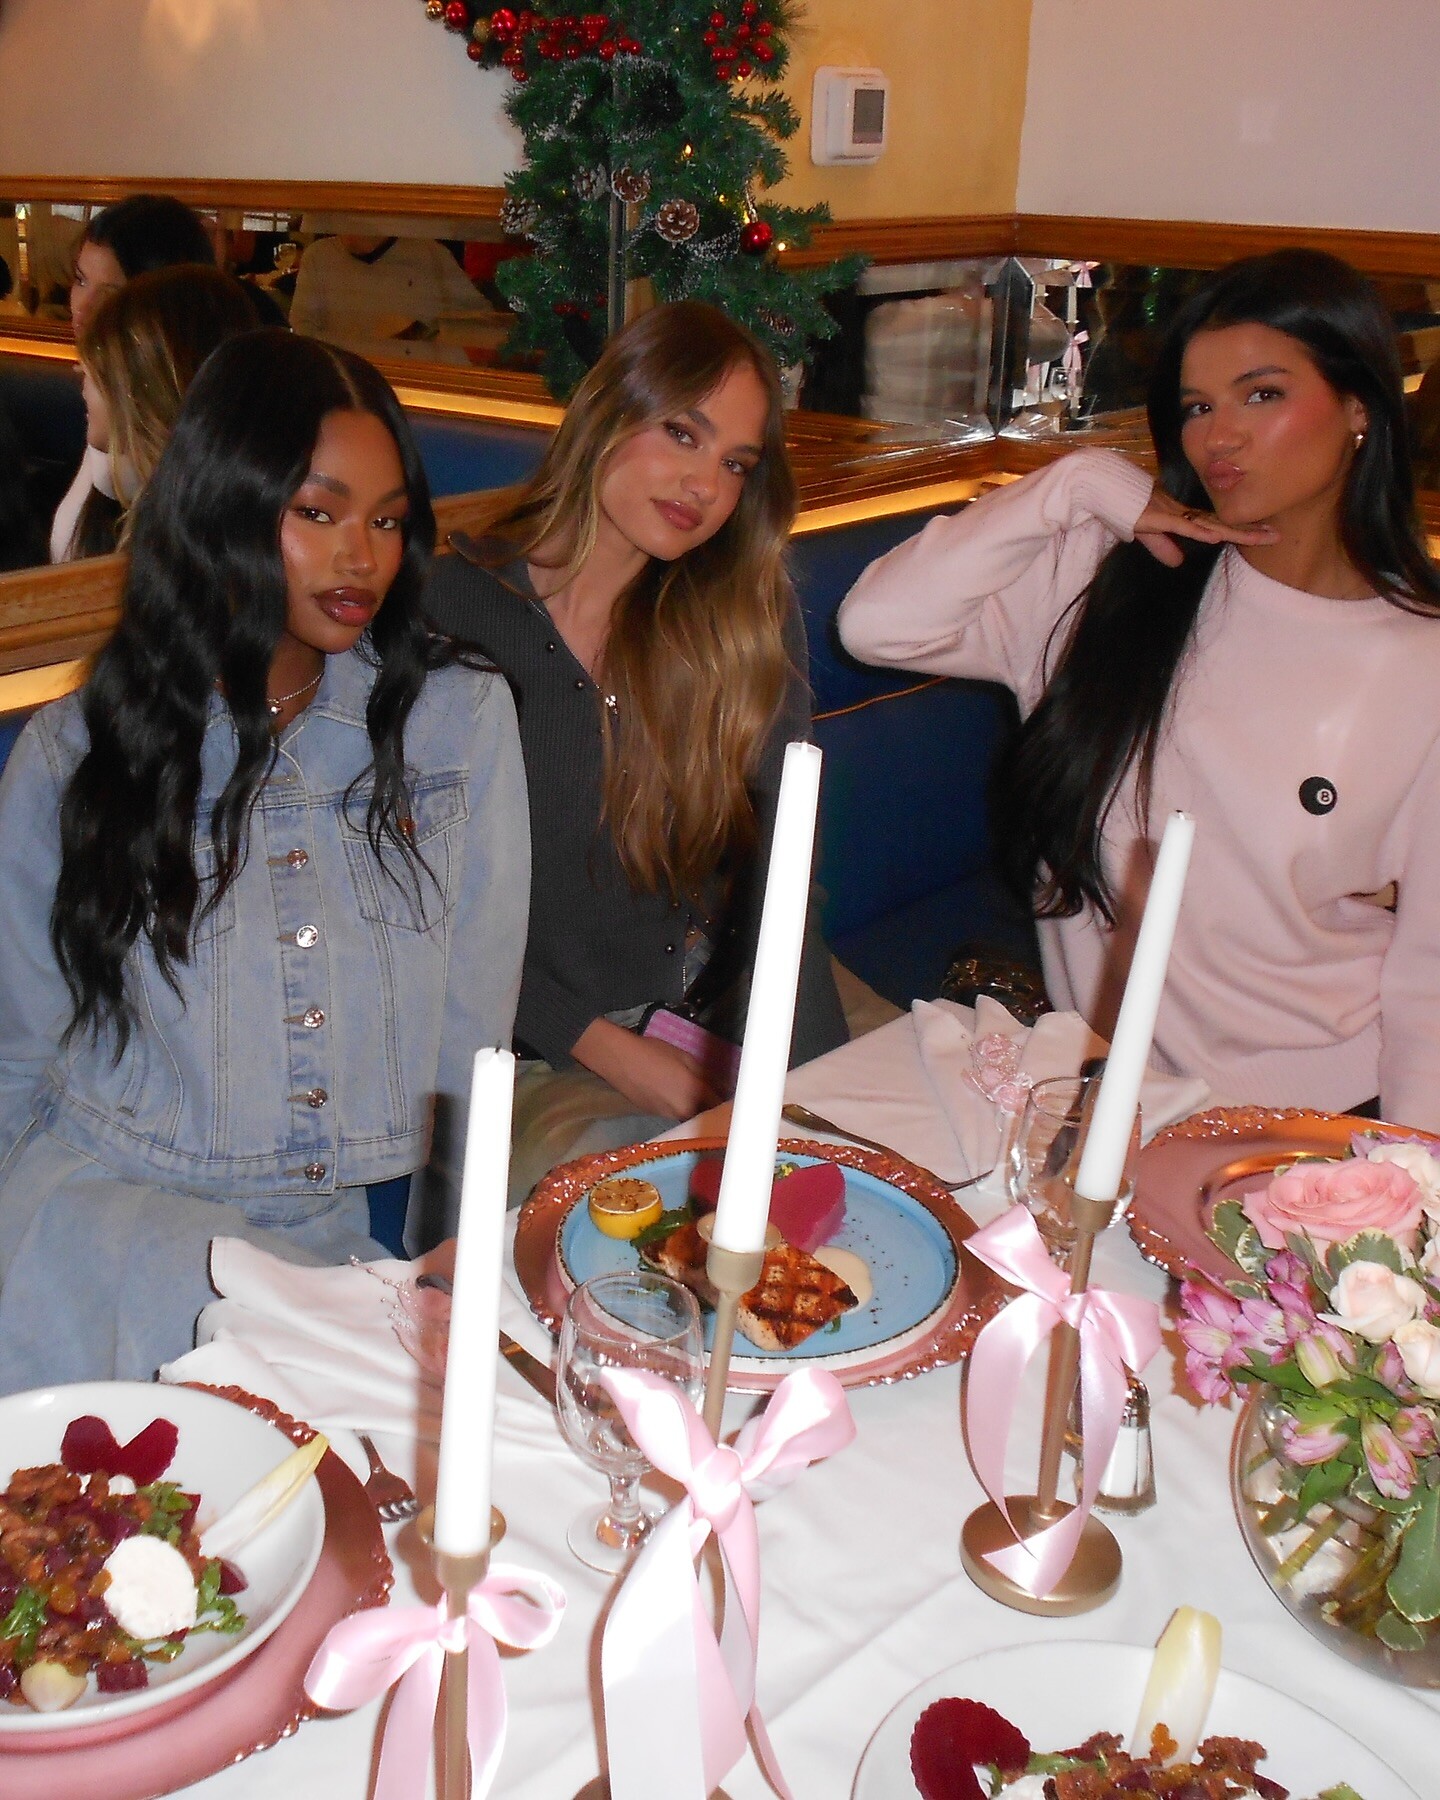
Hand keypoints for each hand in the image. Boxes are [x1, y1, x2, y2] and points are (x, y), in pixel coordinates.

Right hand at [571, 1017, 722, 1120]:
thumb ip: (706, 1075)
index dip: (727, 1102)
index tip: (734, 1097)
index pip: (719, 1106)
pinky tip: (677, 1094)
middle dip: (713, 1107)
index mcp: (694, 1095)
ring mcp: (667, 1116)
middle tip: (718, 1094)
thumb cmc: (653, 1053)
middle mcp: (682, 1111)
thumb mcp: (685, 1058)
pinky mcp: (654, 1115)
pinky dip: (681, 1107)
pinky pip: (675, 1114)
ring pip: (690, 1116)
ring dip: (697, 1108)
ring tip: (698, 1093)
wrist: (619, 1059)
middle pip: (705, 1115)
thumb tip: (723, 1086)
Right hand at [1133, 484, 1279, 567]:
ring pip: (1209, 525)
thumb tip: (1177, 562)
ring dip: (1234, 532)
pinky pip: (1182, 525)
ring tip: (1260, 537)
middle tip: (1276, 535)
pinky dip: (1199, 532)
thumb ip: (1161, 546)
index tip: (1262, 534)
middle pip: (1220, 524)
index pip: (1215, 525)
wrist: (1103, 487)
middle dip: (1248, 531)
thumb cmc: (1122, 505)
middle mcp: (1182, 512)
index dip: (1238, 530)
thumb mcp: (1144, 533)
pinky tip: (1216, 537)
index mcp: (1180, 516)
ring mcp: (1171, 513)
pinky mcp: (1156, 516)